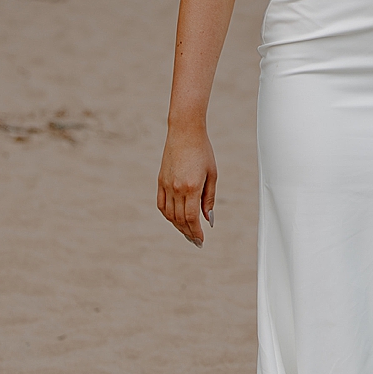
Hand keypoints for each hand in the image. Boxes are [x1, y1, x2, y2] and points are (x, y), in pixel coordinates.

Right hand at [159, 122, 217, 244]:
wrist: (184, 132)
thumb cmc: (202, 151)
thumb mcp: (212, 174)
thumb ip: (209, 198)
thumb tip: (207, 219)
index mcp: (191, 187)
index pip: (192, 217)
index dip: (196, 232)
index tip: (201, 240)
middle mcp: (176, 188)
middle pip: (180, 218)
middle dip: (188, 232)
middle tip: (196, 241)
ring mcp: (166, 185)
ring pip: (169, 214)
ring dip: (178, 226)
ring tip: (187, 232)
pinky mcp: (160, 181)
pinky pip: (161, 204)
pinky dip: (168, 215)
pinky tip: (175, 219)